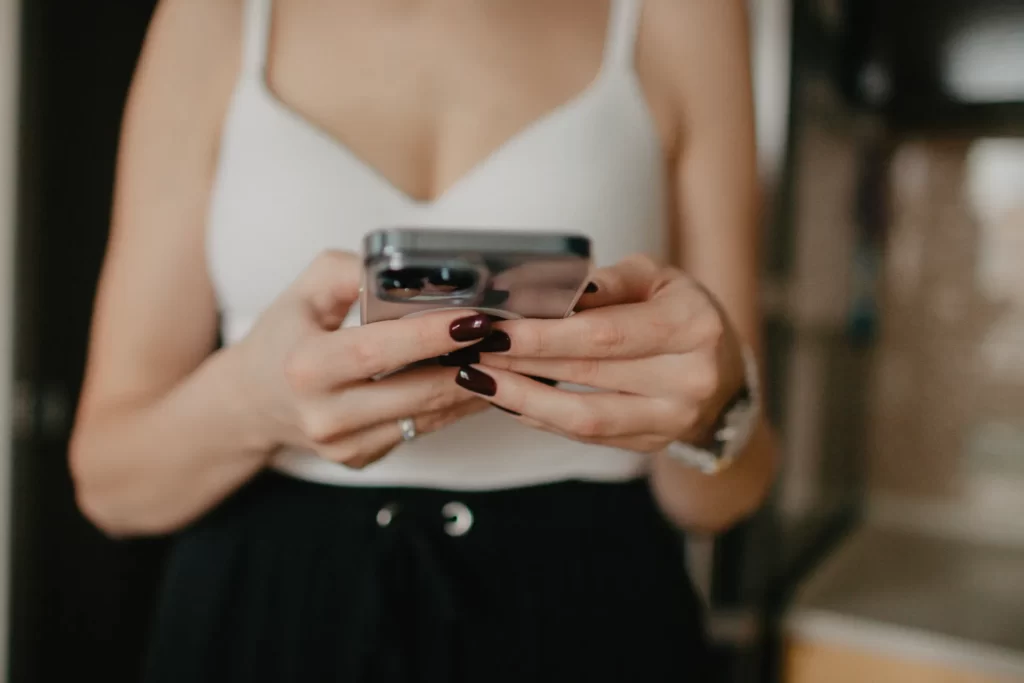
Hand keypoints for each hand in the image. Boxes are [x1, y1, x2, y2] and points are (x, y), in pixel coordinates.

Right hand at [230, 250, 495, 467]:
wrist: (252, 402)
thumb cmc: (285, 336)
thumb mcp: (303, 292)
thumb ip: (348, 271)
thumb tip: (404, 272)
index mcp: (305, 367)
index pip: (379, 350)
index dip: (431, 335)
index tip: (476, 318)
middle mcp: (324, 415)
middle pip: (416, 392)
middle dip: (470, 364)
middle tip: (508, 336)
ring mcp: (344, 445)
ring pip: (427, 416)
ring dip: (471, 386)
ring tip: (502, 355)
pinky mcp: (359, 459)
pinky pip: (418, 429)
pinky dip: (451, 405)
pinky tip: (474, 379)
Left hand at [455, 255, 745, 452]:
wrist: (722, 367)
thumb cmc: (678, 311)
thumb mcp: (655, 278)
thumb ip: (608, 281)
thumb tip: (554, 286)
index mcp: (692, 326)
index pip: (605, 334)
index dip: (546, 336)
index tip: (498, 331)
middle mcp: (689, 379)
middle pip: (590, 374)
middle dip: (523, 364)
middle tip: (474, 352)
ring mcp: (672, 419)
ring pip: (585, 418)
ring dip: (524, 400)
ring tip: (480, 381)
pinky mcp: (652, 443)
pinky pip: (588, 435)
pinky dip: (544, 418)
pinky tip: (510, 401)